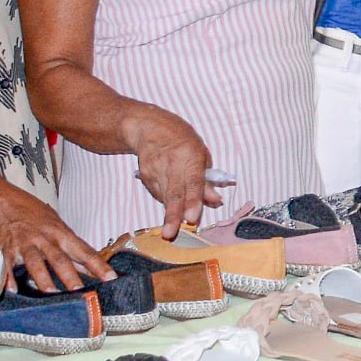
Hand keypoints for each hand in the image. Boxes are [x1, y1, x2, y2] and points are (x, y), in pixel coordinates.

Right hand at [0, 188, 114, 292]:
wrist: (1, 202)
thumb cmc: (32, 213)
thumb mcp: (56, 225)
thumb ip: (71, 249)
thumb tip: (89, 268)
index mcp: (60, 233)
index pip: (84, 251)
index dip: (98, 265)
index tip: (111, 278)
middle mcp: (45, 238)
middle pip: (59, 258)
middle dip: (70, 276)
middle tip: (79, 291)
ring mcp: (25, 244)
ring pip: (35, 262)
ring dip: (43, 278)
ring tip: (50, 293)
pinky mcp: (7, 249)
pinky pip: (8, 265)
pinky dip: (9, 278)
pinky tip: (13, 290)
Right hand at [123, 105, 223, 239]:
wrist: (148, 128)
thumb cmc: (180, 138)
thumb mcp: (200, 152)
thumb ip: (207, 179)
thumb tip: (215, 200)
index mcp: (190, 155)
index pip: (193, 182)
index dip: (193, 200)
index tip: (191, 217)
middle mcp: (172, 164)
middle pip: (174, 193)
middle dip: (173, 215)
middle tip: (171, 233)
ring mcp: (156, 170)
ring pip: (164, 197)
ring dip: (168, 215)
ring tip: (169, 232)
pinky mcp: (145, 176)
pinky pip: (159, 194)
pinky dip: (166, 202)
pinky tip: (170, 203)